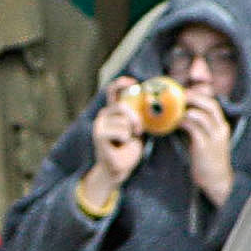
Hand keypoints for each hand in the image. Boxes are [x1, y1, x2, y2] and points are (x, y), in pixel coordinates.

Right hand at [84, 80, 145, 206]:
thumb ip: (138, 116)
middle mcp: (103, 115)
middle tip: (138, 131)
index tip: (134, 83)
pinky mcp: (99, 135)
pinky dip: (126, 140)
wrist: (118, 168)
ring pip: (124, 122)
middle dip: (135, 119)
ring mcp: (99, 125)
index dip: (122, 84)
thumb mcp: (136, 129)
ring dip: (130, 134)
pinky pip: (121, 132)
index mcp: (112, 111)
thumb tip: (150, 102)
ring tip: (125, 142)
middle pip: (122, 107)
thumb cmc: (128, 149)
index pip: (113, 91)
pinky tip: (119, 146)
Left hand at [180, 92, 233, 206]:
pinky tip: (174, 122)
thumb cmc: (207, 159)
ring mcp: (213, 138)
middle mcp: (220, 129)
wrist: (216, 180)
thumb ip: (197, 126)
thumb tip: (180, 114)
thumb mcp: (206, 139)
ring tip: (174, 109)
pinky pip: (193, 129)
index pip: (213, 104)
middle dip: (193, 98)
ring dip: (186, 110)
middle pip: (210, 105)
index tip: (183, 93)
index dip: (199, 96)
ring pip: (201, 116)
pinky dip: (183, 122)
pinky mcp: (204, 147)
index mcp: (221, 126)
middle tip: (177, 96)